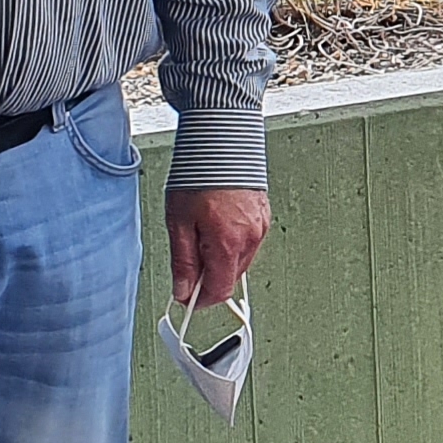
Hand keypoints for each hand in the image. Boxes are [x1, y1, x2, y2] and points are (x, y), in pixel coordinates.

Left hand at [166, 186, 269, 310]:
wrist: (222, 142)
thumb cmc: (200, 175)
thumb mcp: (179, 222)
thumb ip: (183, 261)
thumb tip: (183, 290)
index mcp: (228, 243)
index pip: (218, 290)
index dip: (200, 300)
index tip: (186, 299)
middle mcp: (250, 238)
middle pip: (229, 277)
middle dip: (208, 278)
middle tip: (187, 263)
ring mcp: (260, 227)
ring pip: (239, 261)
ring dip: (220, 260)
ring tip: (200, 237)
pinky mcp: (263, 216)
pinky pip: (247, 243)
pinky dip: (231, 244)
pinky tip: (215, 227)